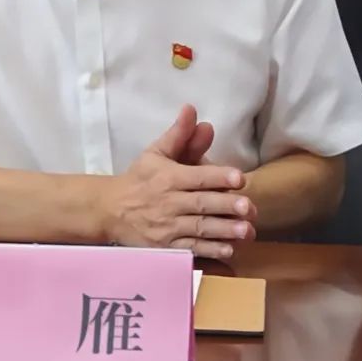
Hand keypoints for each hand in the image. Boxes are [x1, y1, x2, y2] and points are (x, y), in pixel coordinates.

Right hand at [102, 105, 256, 259]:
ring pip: (199, 229)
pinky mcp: (166, 248)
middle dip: (226, 206)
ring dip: (224, 230)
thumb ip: (179, 134)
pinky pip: (191, 250)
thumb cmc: (140, 178)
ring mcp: (167, 227)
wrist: (111, 210)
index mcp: (168, 177)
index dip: (218, 176)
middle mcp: (168, 202)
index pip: (196, 177)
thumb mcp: (156, 152)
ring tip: (247, 231)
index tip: (240, 178)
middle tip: (250, 207)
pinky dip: (210, 251)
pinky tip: (228, 249)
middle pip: (201, 204)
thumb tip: (192, 109)